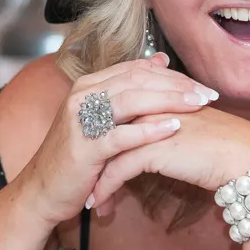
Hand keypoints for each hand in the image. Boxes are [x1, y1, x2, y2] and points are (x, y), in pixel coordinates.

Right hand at [19, 53, 219, 226]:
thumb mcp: (103, 117)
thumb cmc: (78, 154)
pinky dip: (149, 129)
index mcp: (89, 84)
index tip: (199, 84)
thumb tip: (161, 59)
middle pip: (138, 79)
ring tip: (198, 105)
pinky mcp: (84, 146)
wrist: (42, 190)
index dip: (171, 74)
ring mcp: (81, 119)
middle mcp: (83, 94)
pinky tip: (173, 128)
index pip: (137, 69)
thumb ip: (129, 89)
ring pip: (132, 100)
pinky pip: (122, 134)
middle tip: (208, 93)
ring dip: (170, 101)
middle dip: (177, 85)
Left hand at [88, 106, 249, 215]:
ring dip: (94, 176)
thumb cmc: (222, 143)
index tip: (94, 154)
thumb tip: (151, 130)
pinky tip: (99, 204)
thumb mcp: (188, 124)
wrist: (243, 155)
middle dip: (93, 154)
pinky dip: (104, 188)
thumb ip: (166, 118)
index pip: (117, 108)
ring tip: (88, 195)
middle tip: (82, 174)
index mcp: (159, 93)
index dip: (104, 131)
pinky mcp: (151, 148)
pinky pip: (116, 170)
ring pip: (107, 149)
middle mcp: (149, 103)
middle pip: (106, 126)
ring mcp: (148, 124)